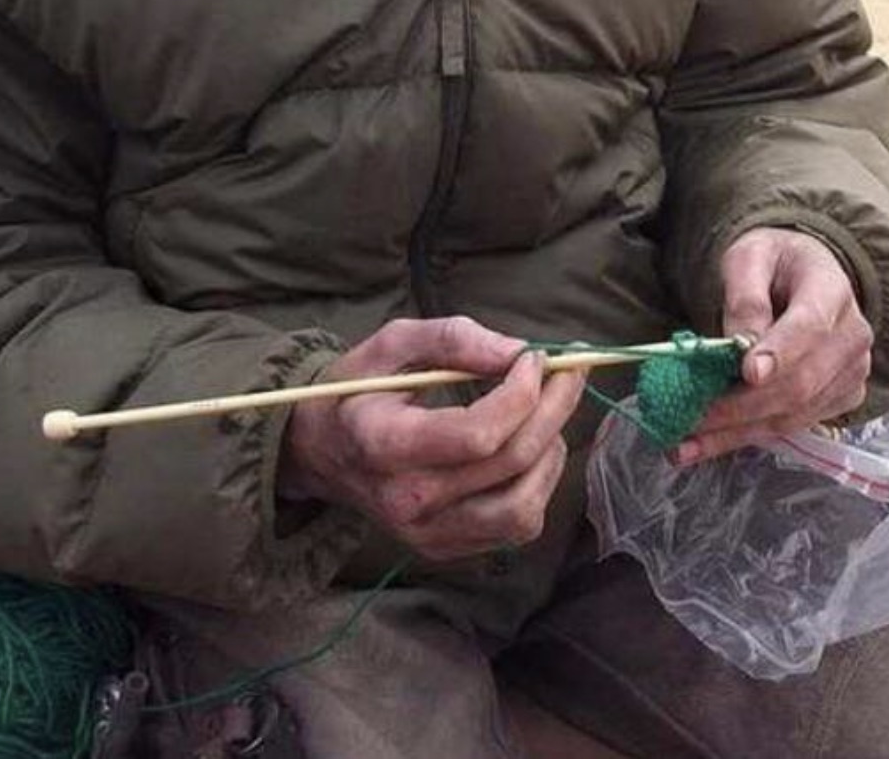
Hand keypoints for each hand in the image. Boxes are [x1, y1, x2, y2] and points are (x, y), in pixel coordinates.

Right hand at [278, 316, 586, 560]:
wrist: (321, 451)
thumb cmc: (358, 388)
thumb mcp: (392, 343)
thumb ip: (452, 339)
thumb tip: (516, 352)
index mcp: (384, 445)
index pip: (476, 435)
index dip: (520, 394)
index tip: (534, 357)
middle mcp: (406, 501)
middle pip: (509, 463)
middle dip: (553, 409)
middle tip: (568, 371)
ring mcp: (427, 534)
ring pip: (523, 506)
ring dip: (551, 450)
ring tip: (546, 412)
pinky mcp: (445, 549)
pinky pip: (515, 528)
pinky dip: (538, 484)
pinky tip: (529, 448)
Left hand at [672, 228, 872, 465]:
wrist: (803, 274)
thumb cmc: (773, 263)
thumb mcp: (750, 258)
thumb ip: (745, 296)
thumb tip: (739, 345)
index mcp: (831, 290)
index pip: (809, 328)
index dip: (780, 353)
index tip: (747, 373)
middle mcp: (851, 337)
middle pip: (801, 383)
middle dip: (743, 405)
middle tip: (692, 415)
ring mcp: (850, 373)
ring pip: (793, 415)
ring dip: (737, 433)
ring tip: (685, 444)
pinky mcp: (840, 399)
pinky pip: (792, 426)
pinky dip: (746, 437)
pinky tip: (706, 443)